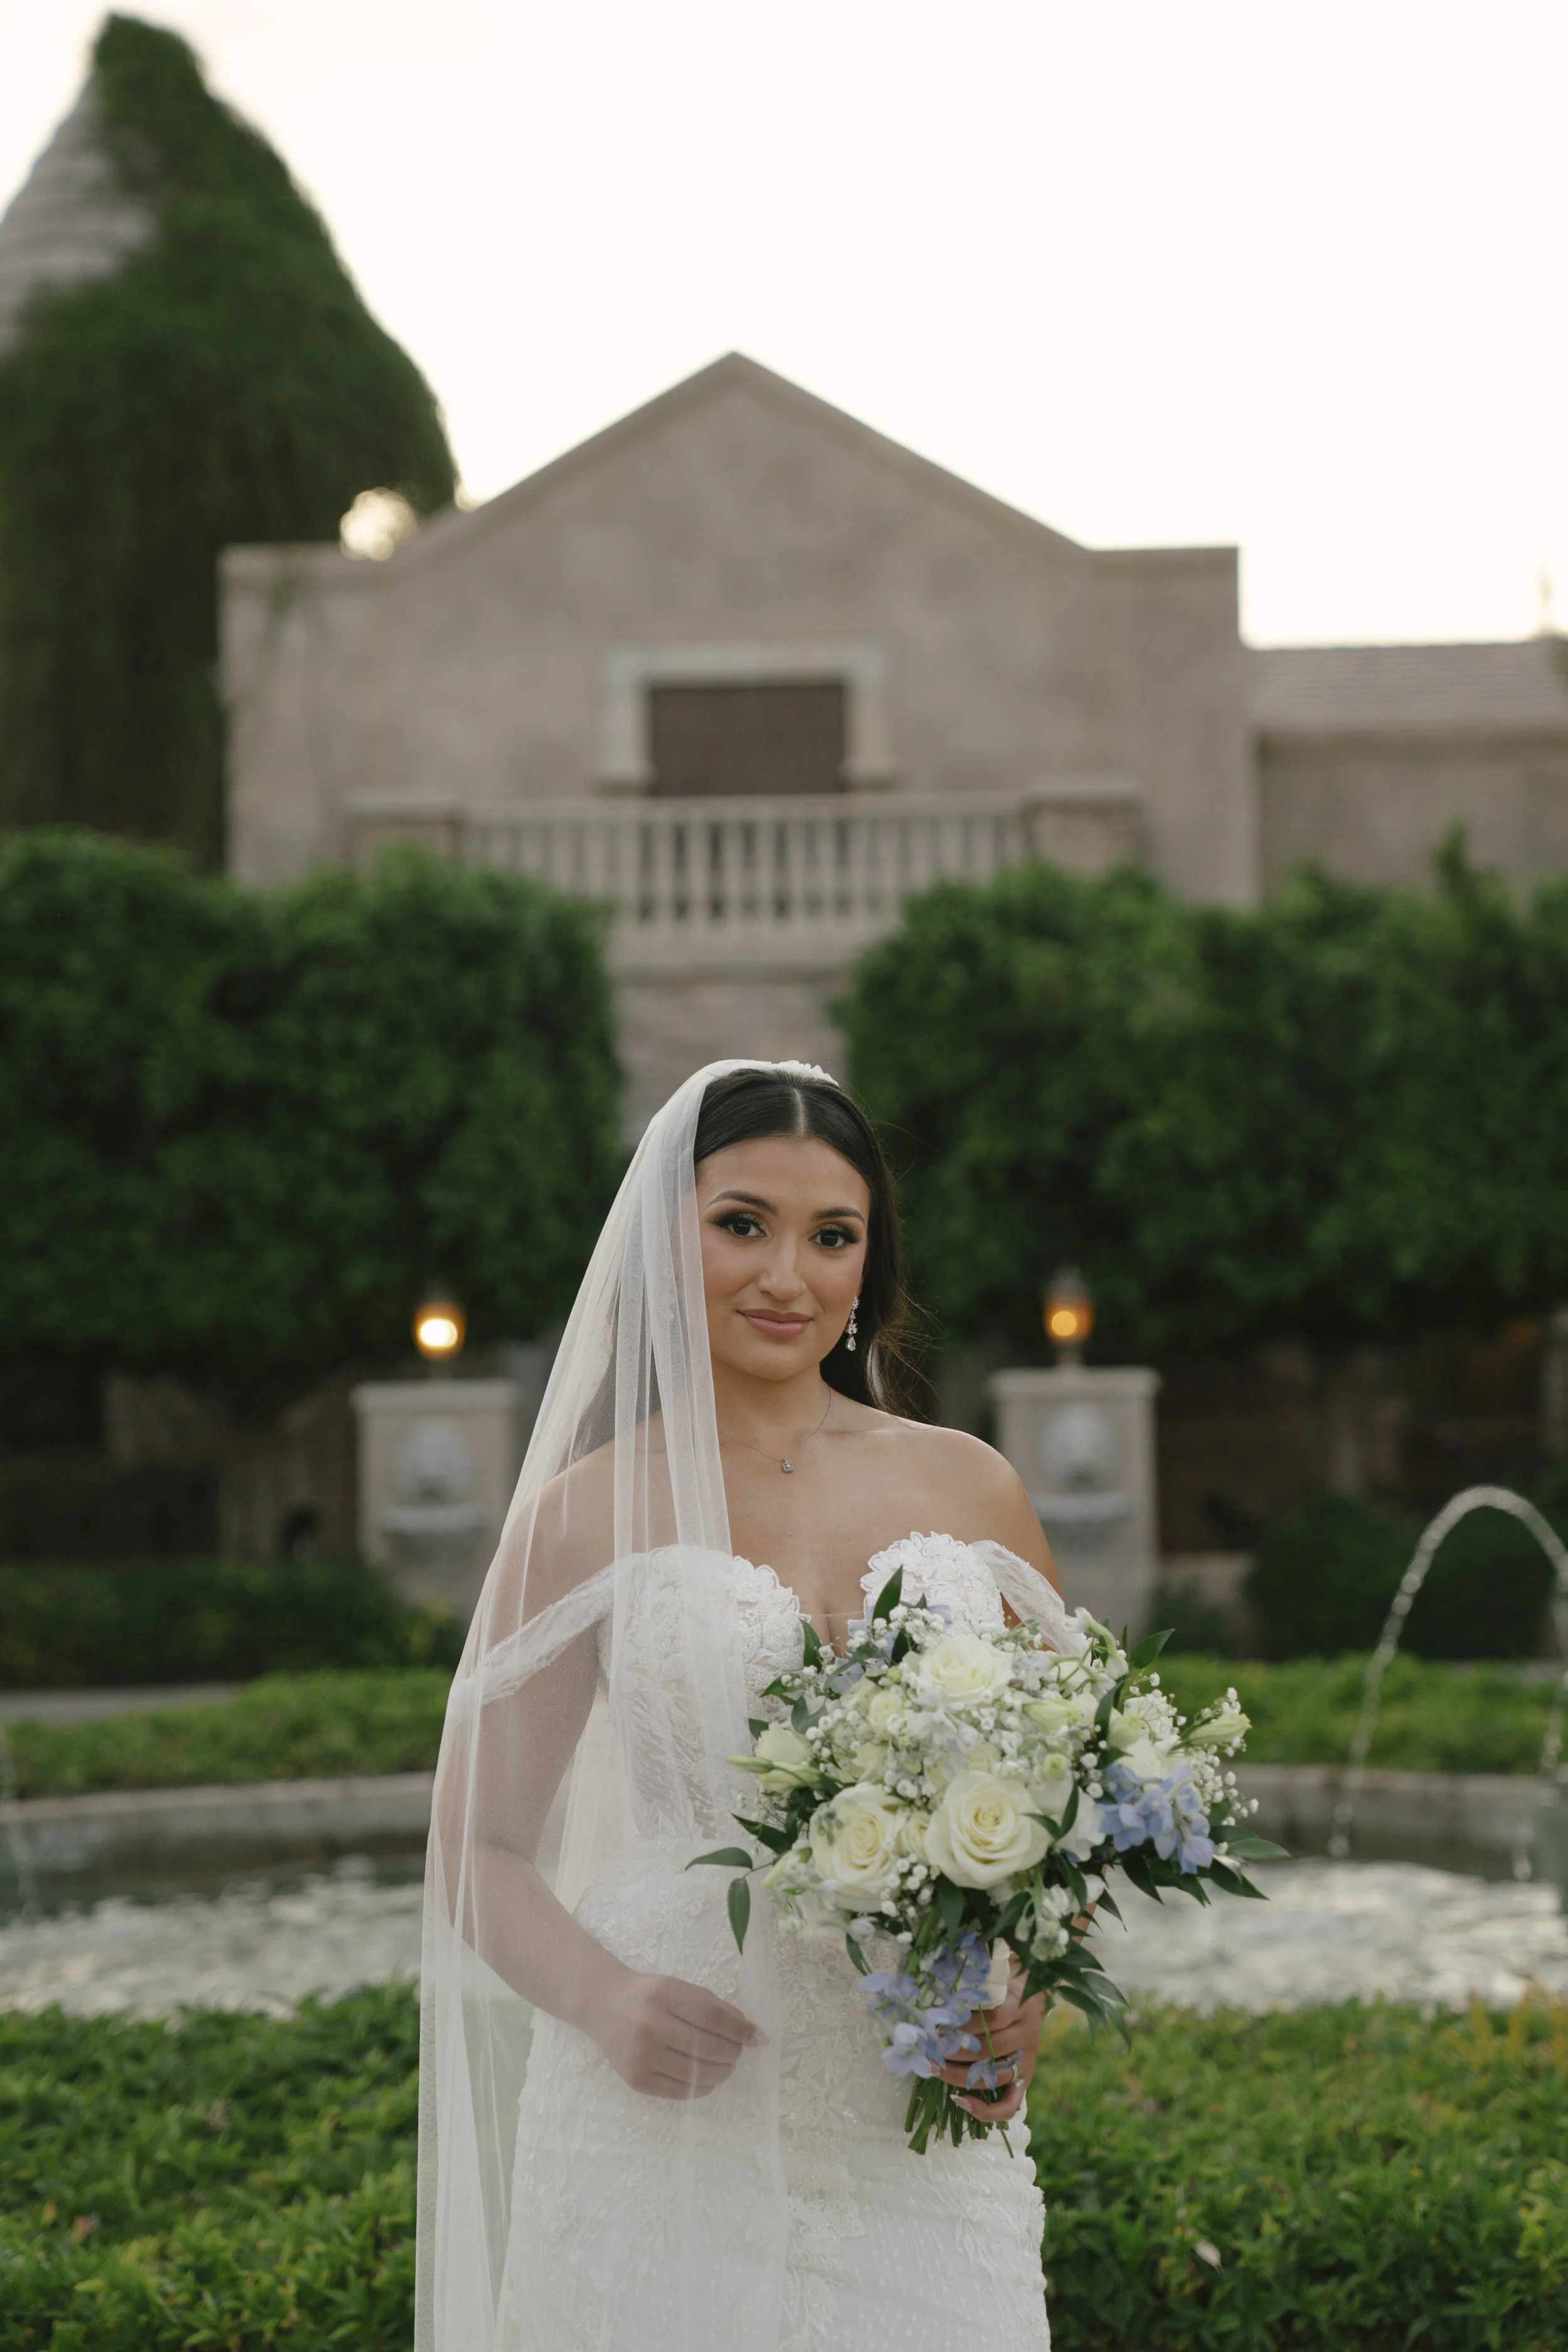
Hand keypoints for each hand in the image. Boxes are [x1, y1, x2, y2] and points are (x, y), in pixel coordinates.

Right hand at [588, 1966, 764, 2099]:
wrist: (603, 2006)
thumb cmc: (649, 1995)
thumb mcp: (678, 1988)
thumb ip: (712, 2006)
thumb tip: (750, 2031)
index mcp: (664, 1995)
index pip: (712, 2017)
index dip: (740, 2029)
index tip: (758, 2037)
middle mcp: (650, 2025)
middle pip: (706, 2047)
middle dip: (732, 2053)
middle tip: (738, 2052)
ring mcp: (641, 2056)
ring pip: (695, 2073)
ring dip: (720, 2072)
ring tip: (725, 2065)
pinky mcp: (636, 2080)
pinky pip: (679, 2091)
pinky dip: (701, 2087)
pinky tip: (707, 2078)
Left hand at [933, 1961, 1045, 2126]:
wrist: (1039, 1985)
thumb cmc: (1009, 1976)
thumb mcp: (998, 1967)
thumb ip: (975, 1976)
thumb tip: (940, 1984)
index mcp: (1021, 2005)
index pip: (993, 2020)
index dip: (963, 2025)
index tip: (937, 2025)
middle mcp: (1027, 2034)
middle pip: (988, 2051)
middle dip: (952, 2052)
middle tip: (926, 2048)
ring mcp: (1028, 2059)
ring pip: (992, 2078)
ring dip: (958, 2076)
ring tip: (933, 2068)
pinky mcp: (1026, 2076)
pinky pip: (1010, 2105)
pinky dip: (986, 2110)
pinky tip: (960, 2100)